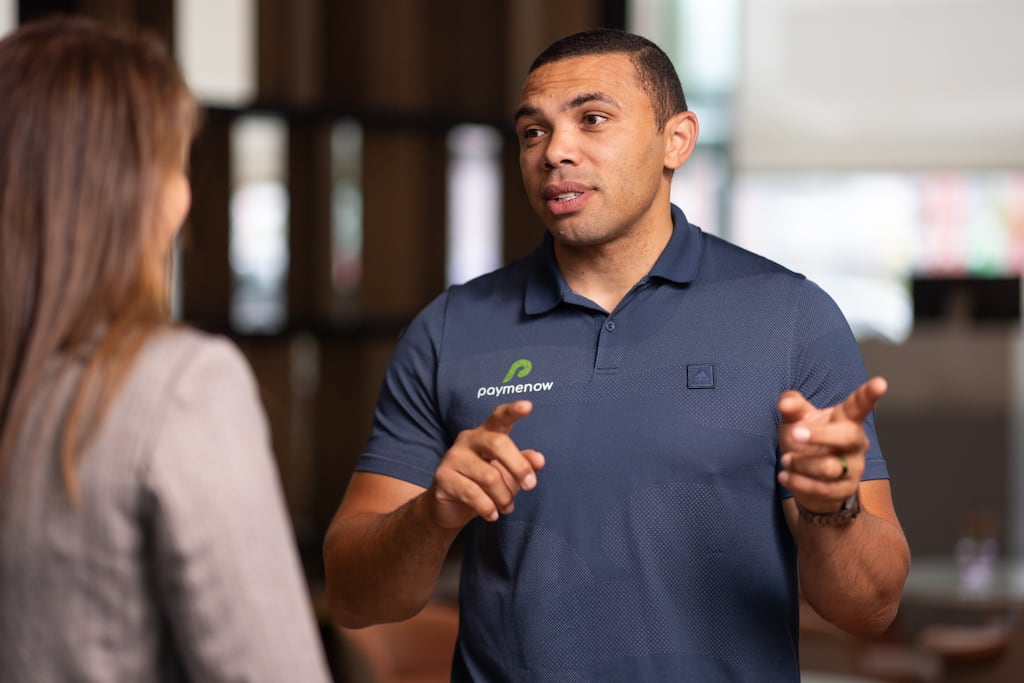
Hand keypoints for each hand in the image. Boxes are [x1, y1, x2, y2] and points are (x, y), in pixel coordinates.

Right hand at [427, 400, 544, 527]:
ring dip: (504, 497)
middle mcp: (468, 439)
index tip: (528, 406)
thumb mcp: (507, 475)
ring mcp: (452, 457)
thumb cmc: (483, 486)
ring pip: (489, 476)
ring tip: (507, 507)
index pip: (499, 417)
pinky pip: (473, 494)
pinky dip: (488, 508)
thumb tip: (539, 459)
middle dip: (519, 467)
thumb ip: (523, 464)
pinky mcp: (442, 477)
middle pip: (498, 444)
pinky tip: (492, 514)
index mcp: (486, 434)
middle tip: (531, 486)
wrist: (448, 508)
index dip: (513, 411)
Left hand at [777, 377, 886, 513]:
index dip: (869, 394)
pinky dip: (798, 482)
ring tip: (785, 460)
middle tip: (795, 433)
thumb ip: (791, 407)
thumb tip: (784, 403)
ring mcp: (854, 468)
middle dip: (819, 435)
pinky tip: (785, 476)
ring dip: (800, 463)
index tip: (880, 383)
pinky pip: (821, 489)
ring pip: (829, 467)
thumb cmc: (805, 442)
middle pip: (847, 436)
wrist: (807, 480)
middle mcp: (855, 443)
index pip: (859, 405)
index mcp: (846, 420)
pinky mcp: (845, 490)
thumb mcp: (795, 420)